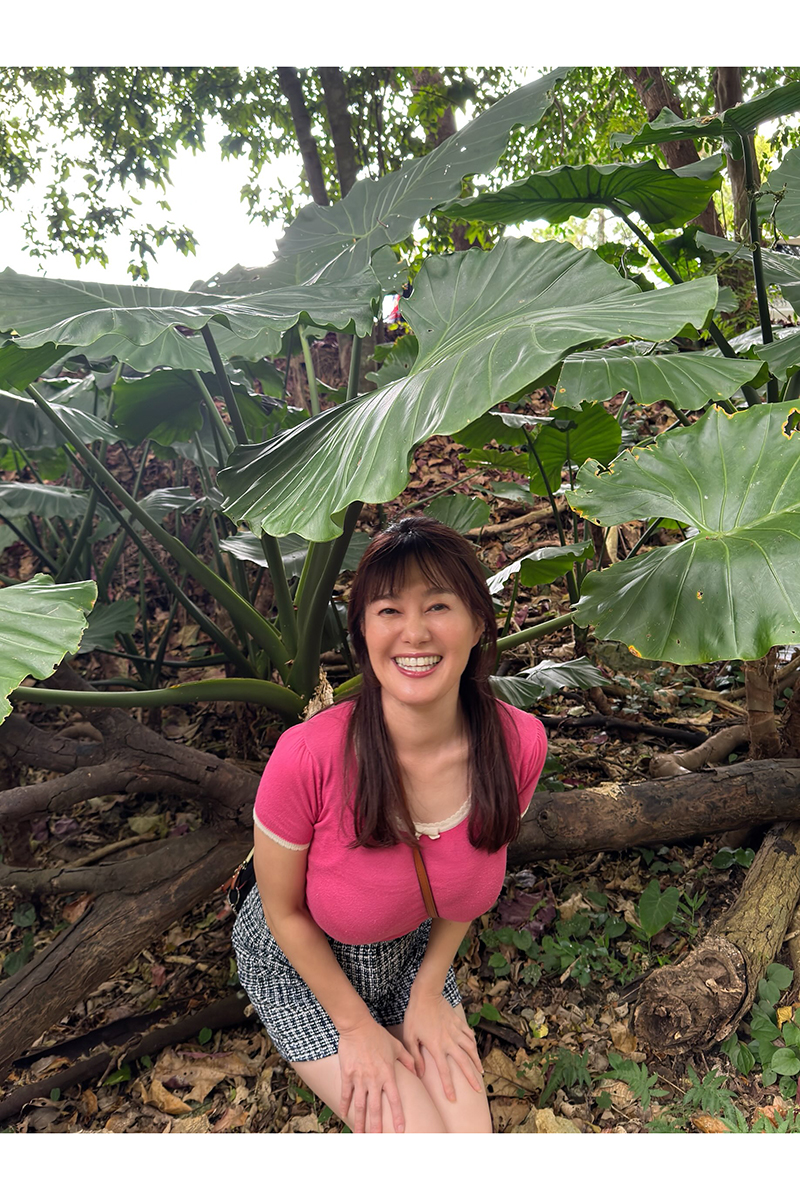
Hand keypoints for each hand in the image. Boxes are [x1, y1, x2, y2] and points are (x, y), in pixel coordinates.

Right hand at [337, 1016, 416, 1133]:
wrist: (357, 1026)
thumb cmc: (378, 1035)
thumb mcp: (396, 1045)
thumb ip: (408, 1059)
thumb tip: (418, 1071)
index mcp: (387, 1074)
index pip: (394, 1099)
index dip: (397, 1116)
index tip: (399, 1130)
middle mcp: (373, 1079)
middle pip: (375, 1108)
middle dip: (376, 1126)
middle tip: (375, 1141)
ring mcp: (359, 1078)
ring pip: (359, 1105)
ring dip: (360, 1121)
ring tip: (359, 1135)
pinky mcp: (347, 1074)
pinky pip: (345, 1093)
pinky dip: (344, 1105)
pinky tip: (344, 1115)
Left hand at [402, 989, 483, 1101]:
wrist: (426, 994)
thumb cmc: (415, 1015)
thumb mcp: (410, 1036)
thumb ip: (415, 1056)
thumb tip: (419, 1073)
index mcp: (436, 1046)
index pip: (444, 1072)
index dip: (449, 1087)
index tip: (453, 1099)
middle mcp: (449, 1041)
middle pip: (463, 1063)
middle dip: (471, 1078)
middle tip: (478, 1090)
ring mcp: (456, 1031)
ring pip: (471, 1050)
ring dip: (476, 1062)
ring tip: (481, 1072)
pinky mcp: (459, 1022)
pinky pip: (469, 1035)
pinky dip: (474, 1044)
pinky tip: (475, 1050)